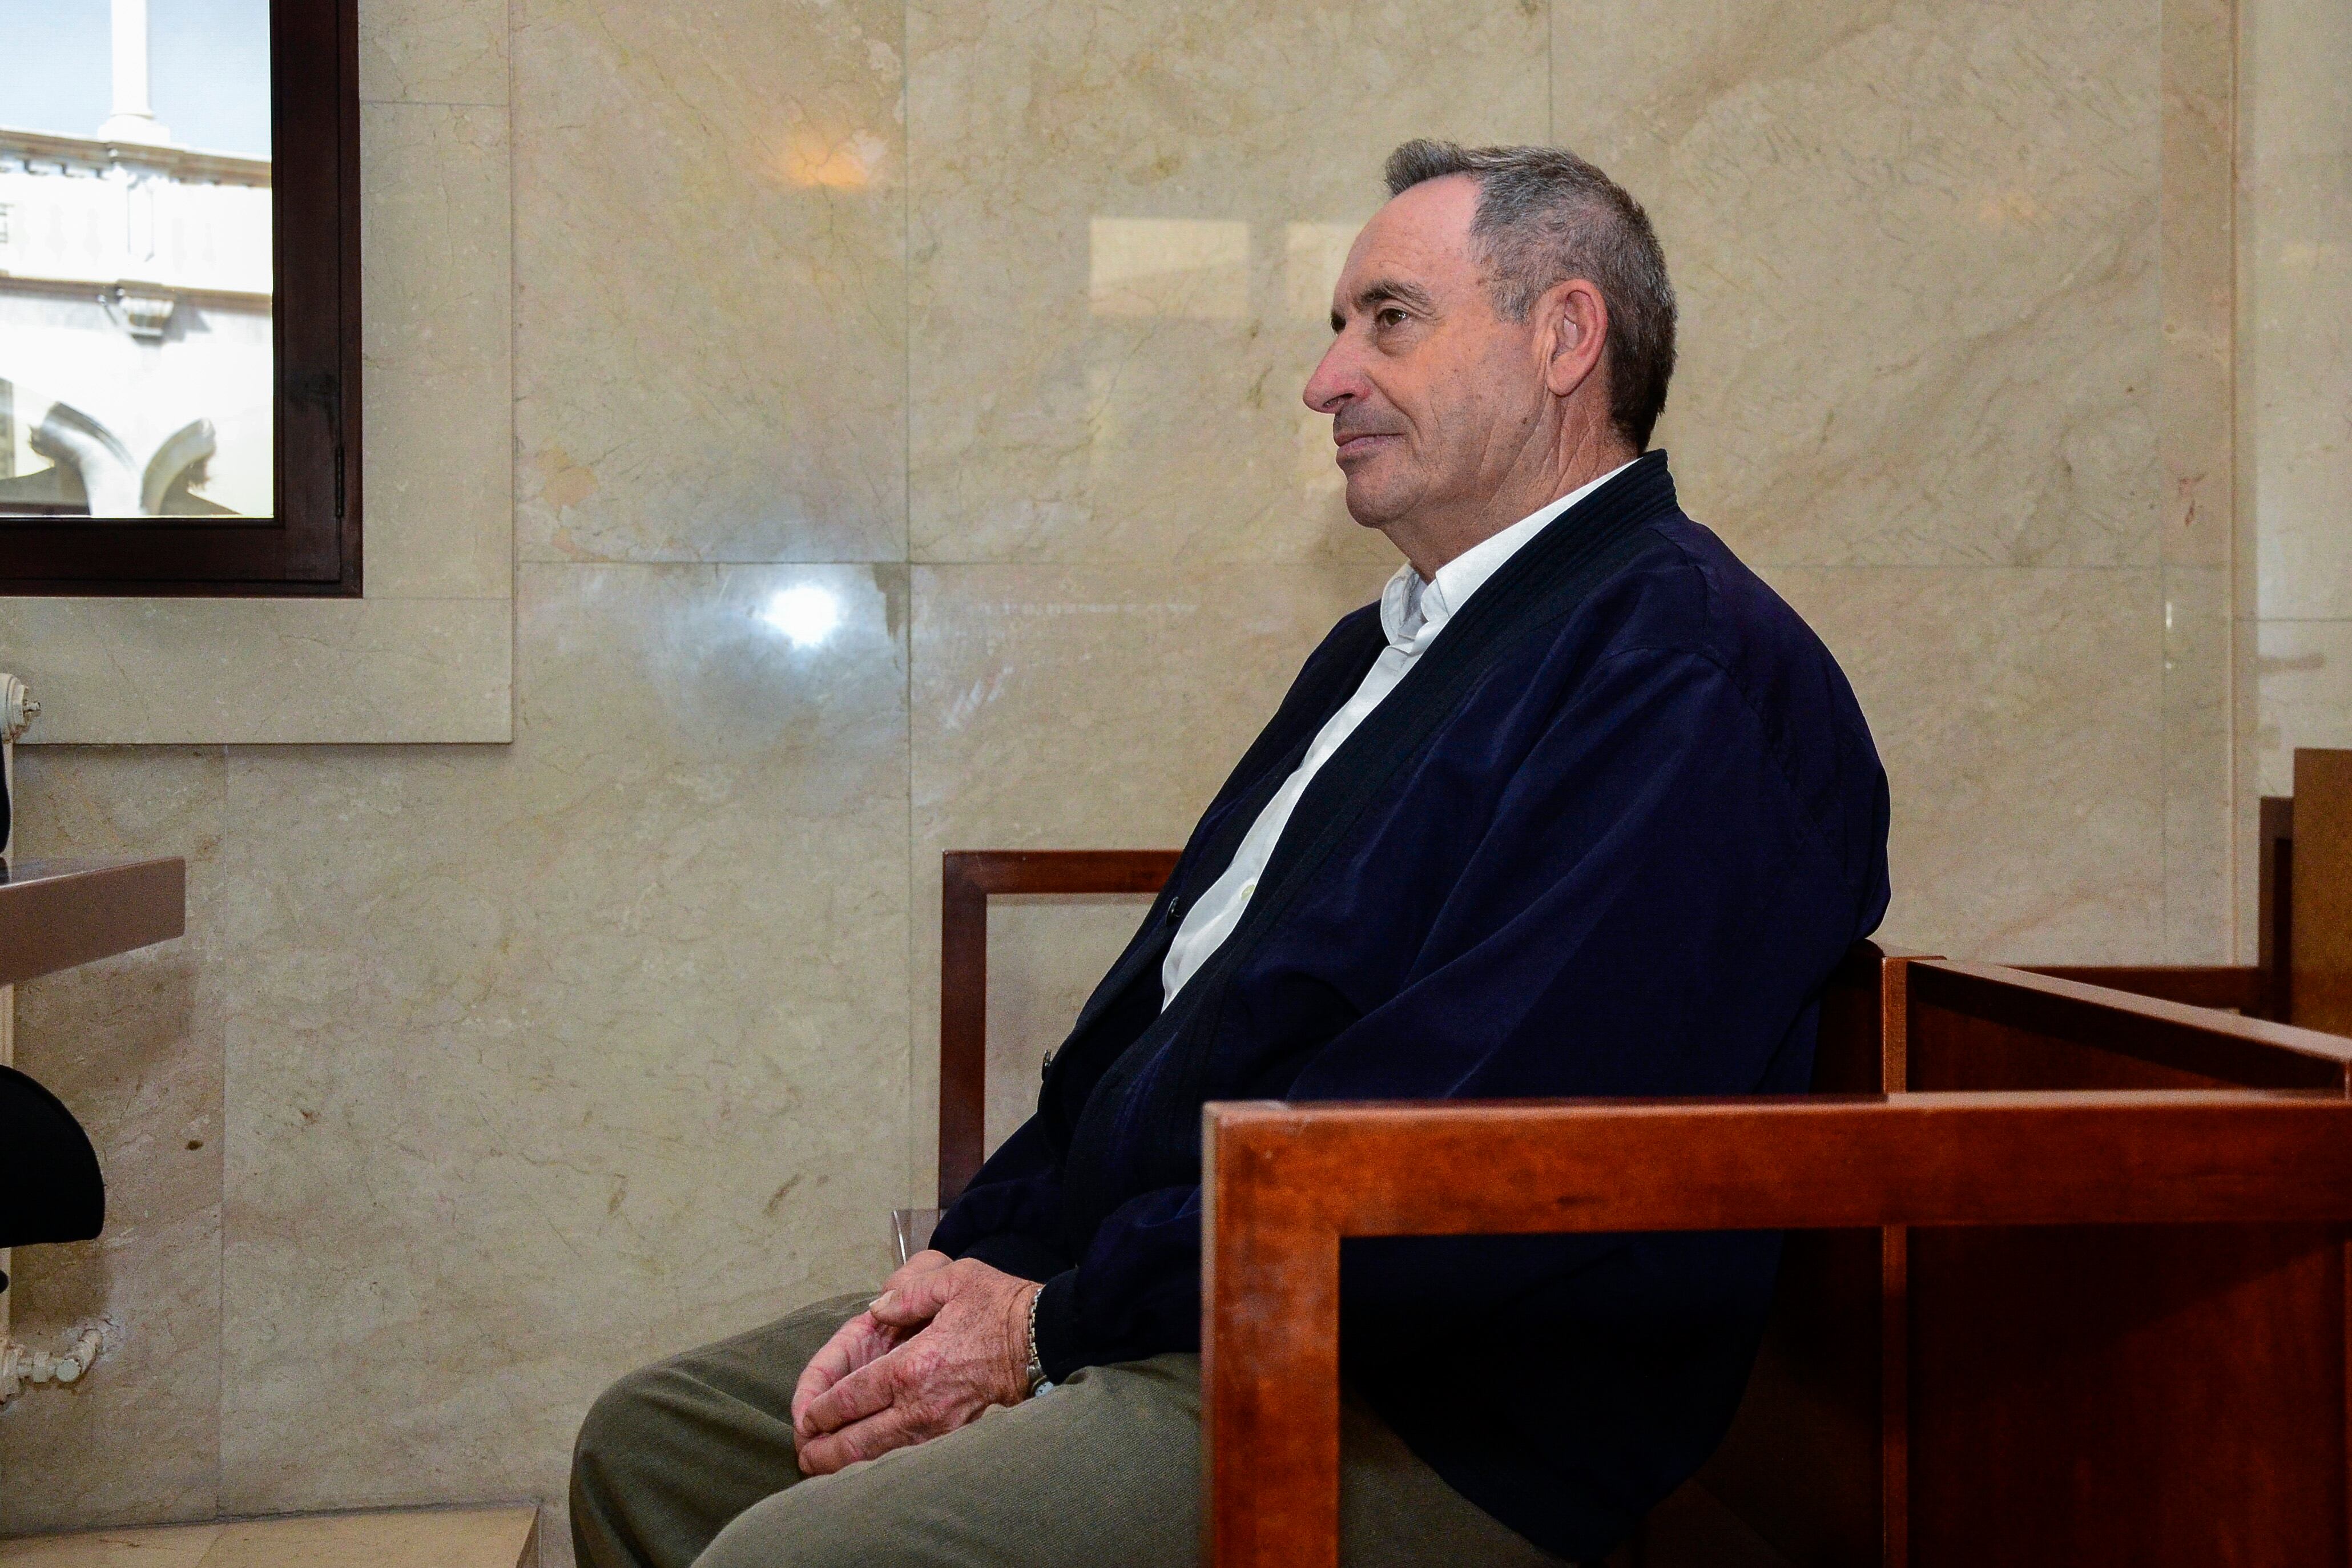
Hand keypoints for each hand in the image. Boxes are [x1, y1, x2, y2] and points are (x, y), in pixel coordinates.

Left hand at [793, 1258, 1038, 1475]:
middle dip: (823, 1451)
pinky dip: (885, 1466)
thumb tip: (877, 1307)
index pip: (850, 1398)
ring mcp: (941, 1428)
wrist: (1048, 1340)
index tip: (806, 1417)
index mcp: (912, 1366)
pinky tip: (872, 1466)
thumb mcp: (954, 1281)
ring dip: (849, 1466)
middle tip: (804, 1454)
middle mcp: (920, 1405)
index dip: (820, 1410)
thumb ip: (908, 1293)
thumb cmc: (1001, 1307)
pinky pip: (912, 1460)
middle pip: (857, 1441)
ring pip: (882, 1458)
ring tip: (826, 1467)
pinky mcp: (959, 1437)